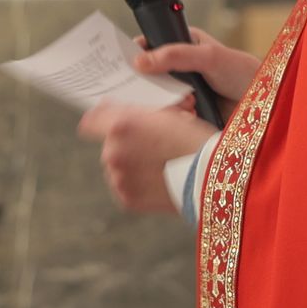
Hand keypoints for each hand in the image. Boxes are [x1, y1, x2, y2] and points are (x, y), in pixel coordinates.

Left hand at [77, 102, 215, 214]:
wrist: (213, 178)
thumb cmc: (195, 140)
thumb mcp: (167, 114)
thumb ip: (140, 111)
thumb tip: (118, 109)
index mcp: (121, 125)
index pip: (94, 119)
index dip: (101, 118)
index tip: (105, 121)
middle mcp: (112, 151)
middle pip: (109, 144)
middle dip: (126, 143)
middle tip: (152, 146)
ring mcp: (117, 178)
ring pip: (116, 166)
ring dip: (130, 164)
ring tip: (158, 166)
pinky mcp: (126, 198)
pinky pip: (125, 187)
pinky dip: (137, 183)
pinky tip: (158, 180)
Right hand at [132, 26, 261, 103]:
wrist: (266, 107)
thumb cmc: (243, 73)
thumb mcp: (209, 56)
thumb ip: (175, 55)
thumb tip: (140, 60)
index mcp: (184, 45)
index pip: (151, 45)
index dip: (136, 53)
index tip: (126, 63)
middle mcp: (180, 68)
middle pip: (149, 75)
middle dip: (152, 85)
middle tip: (155, 90)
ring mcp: (183, 91)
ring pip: (157, 97)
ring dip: (168, 102)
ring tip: (188, 103)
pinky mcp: (187, 114)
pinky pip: (169, 116)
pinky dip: (175, 116)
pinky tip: (190, 114)